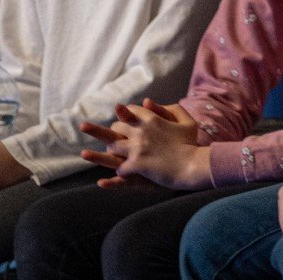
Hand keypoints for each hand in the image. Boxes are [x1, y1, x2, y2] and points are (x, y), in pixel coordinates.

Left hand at [79, 99, 209, 190]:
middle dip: (111, 133)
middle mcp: (140, 131)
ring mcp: (137, 149)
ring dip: (106, 153)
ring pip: (113, 148)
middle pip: (116, 129)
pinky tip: (108, 179)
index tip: (118, 116)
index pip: (130, 112)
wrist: (193, 164)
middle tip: (103, 136)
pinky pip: (120, 168)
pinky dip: (117, 173)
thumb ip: (170, 109)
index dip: (123, 115)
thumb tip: (148, 102)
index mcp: (151, 119)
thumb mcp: (186, 122)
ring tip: (88, 155)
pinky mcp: (136, 165)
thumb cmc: (192, 143)